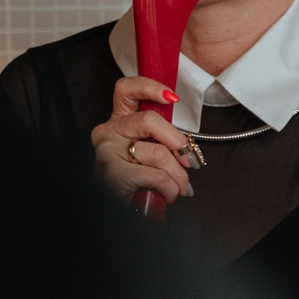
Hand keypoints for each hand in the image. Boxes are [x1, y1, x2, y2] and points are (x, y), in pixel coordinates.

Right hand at [91, 75, 194, 204]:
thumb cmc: (138, 181)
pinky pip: (155, 175)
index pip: (126, 89)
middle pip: (150, 120)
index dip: (150, 87)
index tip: (172, 98)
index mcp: (119, 121)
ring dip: (178, 175)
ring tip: (180, 188)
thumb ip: (163, 140)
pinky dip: (170, 188)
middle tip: (192, 162)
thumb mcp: (151, 154)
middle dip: (179, 143)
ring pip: (157, 153)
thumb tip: (188, 149)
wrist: (119, 211)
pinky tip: (168, 195)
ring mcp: (107, 150)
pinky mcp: (111, 171)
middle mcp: (108, 131)